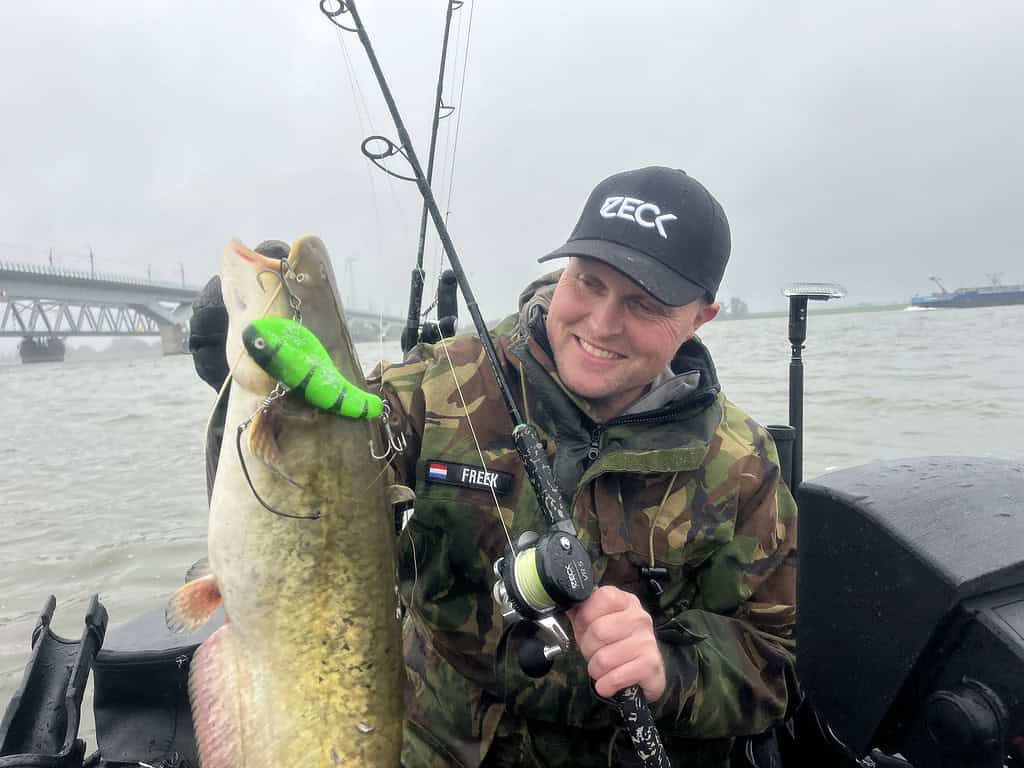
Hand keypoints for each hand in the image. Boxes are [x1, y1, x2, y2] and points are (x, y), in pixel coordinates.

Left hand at [568, 585, 665, 701]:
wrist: (642, 672)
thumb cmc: (614, 643)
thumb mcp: (594, 622)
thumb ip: (580, 610)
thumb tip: (567, 602)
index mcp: (625, 601)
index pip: (603, 597)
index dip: (586, 616)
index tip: (585, 627)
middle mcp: (640, 618)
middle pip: (599, 631)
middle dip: (588, 648)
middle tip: (593, 653)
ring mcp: (647, 641)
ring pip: (604, 659)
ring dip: (596, 670)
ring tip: (602, 669)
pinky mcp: (650, 666)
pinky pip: (615, 678)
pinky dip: (606, 685)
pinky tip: (609, 682)